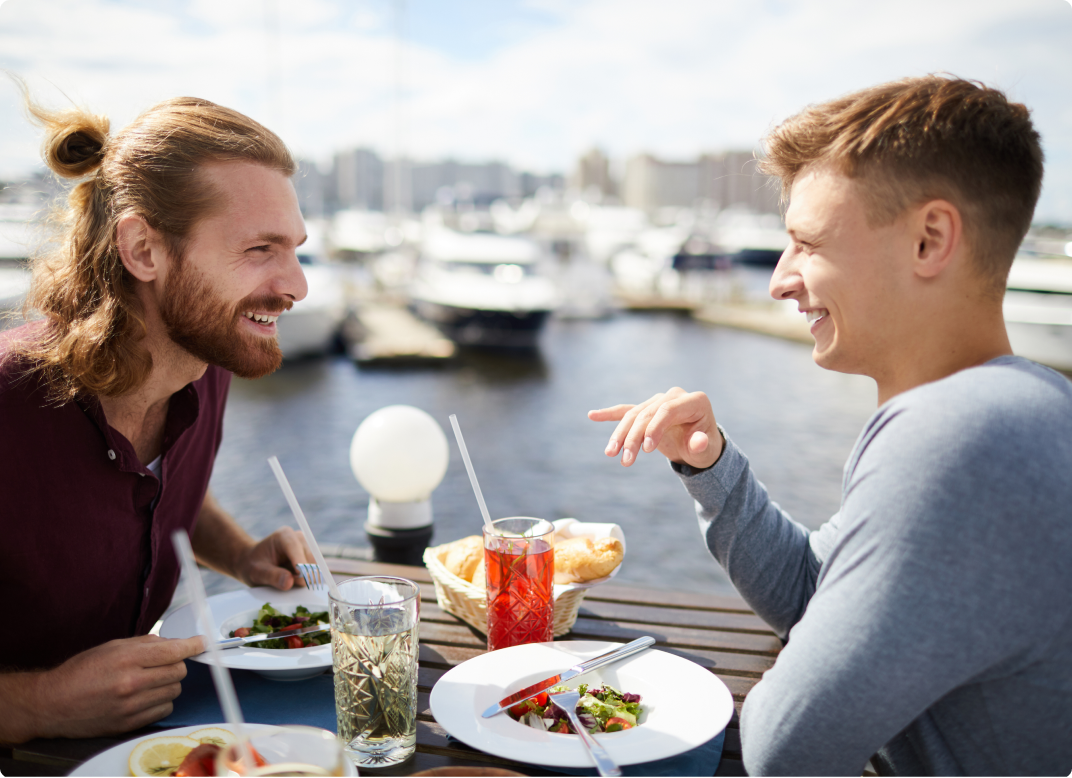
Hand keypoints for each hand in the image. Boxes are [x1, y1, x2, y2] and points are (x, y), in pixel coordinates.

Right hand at [1, 635, 204, 741]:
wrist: (52, 704)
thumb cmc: (81, 672)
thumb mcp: (110, 647)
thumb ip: (143, 644)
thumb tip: (171, 643)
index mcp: (126, 659)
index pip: (173, 650)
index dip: (192, 645)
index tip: (201, 643)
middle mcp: (131, 683)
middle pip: (179, 671)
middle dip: (177, 664)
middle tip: (164, 663)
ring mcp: (131, 706)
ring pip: (174, 691)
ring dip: (168, 683)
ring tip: (150, 681)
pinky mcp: (130, 724)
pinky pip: (164, 710)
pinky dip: (161, 702)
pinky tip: (147, 696)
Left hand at [234, 527, 313, 589]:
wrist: (252, 563)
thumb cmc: (252, 566)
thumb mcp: (257, 573)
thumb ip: (273, 576)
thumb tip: (290, 582)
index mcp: (284, 536)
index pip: (296, 549)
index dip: (300, 564)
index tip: (300, 580)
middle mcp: (298, 539)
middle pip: (309, 559)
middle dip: (303, 575)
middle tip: (291, 586)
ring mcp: (305, 548)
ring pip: (314, 567)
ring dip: (304, 579)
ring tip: (287, 581)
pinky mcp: (308, 558)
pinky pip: (313, 572)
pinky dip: (305, 580)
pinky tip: (292, 581)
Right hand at [588, 387, 722, 468]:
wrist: (700, 444)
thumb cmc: (705, 446)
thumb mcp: (707, 449)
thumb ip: (702, 444)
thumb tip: (696, 441)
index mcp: (694, 401)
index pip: (667, 410)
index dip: (654, 428)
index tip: (646, 450)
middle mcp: (674, 396)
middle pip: (647, 414)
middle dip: (633, 437)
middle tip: (626, 461)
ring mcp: (659, 400)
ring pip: (634, 415)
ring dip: (620, 435)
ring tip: (610, 453)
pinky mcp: (647, 410)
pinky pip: (626, 411)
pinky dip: (610, 414)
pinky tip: (592, 415)